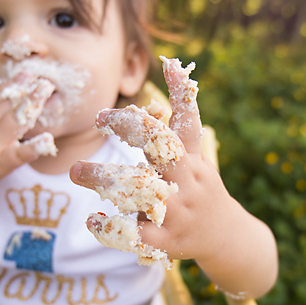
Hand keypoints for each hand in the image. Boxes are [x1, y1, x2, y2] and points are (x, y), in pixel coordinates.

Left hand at [72, 57, 276, 297]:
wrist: (228, 236)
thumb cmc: (202, 186)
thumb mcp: (195, 150)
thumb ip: (181, 111)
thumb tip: (173, 62)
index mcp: (189, 161)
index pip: (168, 131)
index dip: (137, 119)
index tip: (104, 113)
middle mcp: (186, 183)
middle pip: (158, 153)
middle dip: (129, 132)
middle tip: (96, 122)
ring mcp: (178, 213)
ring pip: (142, 193)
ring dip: (107, 179)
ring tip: (76, 169)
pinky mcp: (167, 242)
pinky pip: (137, 235)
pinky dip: (113, 228)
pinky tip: (93, 219)